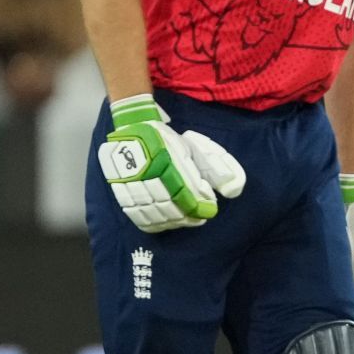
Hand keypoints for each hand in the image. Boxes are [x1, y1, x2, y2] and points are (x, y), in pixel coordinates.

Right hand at [98, 95, 246, 233]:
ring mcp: (133, 184)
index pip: (188, 196)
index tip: (210, 209)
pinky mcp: (120, 190)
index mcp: (169, 163)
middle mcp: (150, 176)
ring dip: (172, 221)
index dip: (201, 207)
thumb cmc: (167, 140)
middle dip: (188, 217)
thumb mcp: (194, 148)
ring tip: (184, 220)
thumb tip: (232, 191)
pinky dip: (151, 223)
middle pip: (172, 208)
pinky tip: (162, 224)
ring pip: (155, 214)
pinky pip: (135, 214)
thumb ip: (215, 168)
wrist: (132, 130)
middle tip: (198, 218)